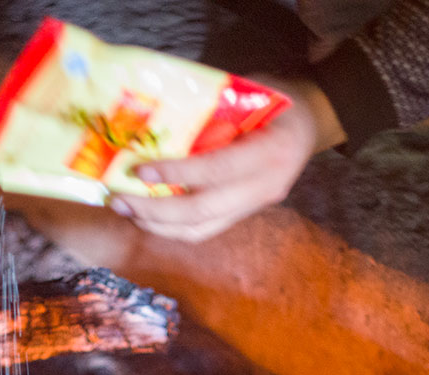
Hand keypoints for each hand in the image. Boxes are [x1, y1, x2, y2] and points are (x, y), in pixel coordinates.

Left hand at [107, 78, 344, 242]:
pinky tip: (147, 215)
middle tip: (119, 200)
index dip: (176, 175)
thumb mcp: (250, 91)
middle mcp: (265, 187)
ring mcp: (255, 205)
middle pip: (203, 212)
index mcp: (269, 152)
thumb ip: (212, 109)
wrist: (309, 123)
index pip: (216, 171)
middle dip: (155, 211)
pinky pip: (205, 230)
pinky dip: (172, 227)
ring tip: (125, 210)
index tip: (139, 171)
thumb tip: (155, 120)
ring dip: (158, 225)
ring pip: (201, 230)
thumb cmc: (276, 98)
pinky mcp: (244, 214)